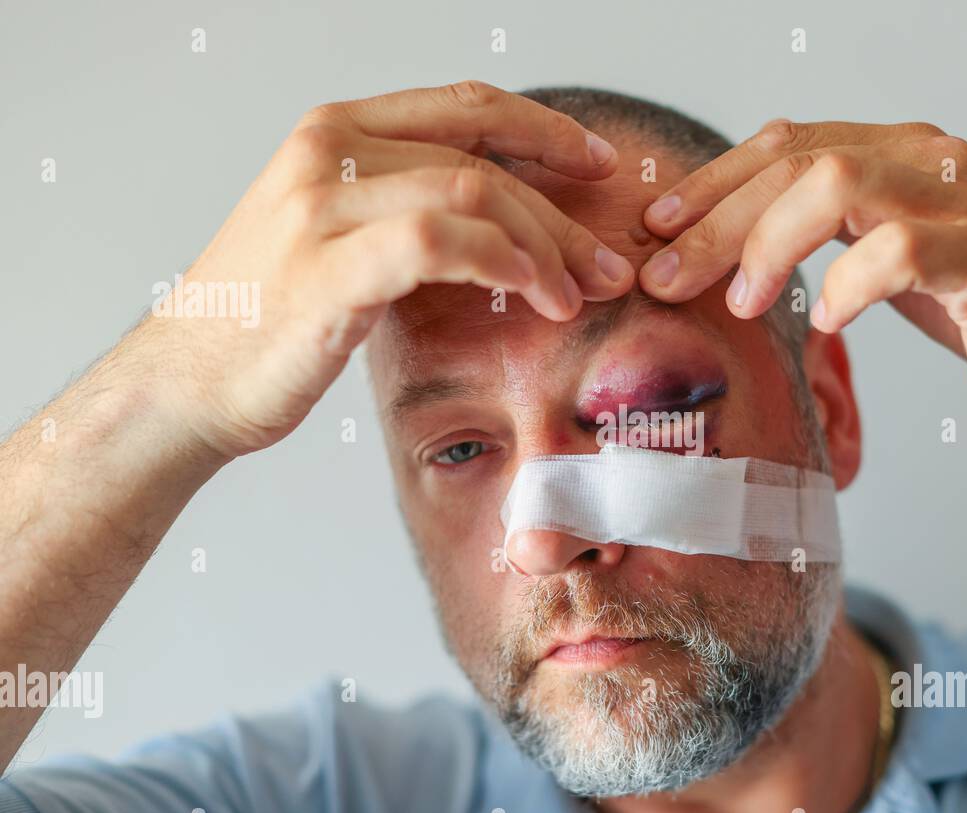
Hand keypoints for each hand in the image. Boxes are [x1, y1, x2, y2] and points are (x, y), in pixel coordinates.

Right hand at [125, 81, 634, 459]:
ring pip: (473, 193)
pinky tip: (534, 293)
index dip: (545, 130)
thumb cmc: (269, 320)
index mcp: (336, 134)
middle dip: (563, 215)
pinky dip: (502, 261)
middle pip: (483, 159)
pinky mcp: (327, 266)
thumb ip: (407, 210)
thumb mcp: (338, 239)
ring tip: (579, 295)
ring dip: (544, 246)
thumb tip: (504, 222)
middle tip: (610, 266)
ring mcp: (322, 205)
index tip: (599, 164)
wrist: (185, 383)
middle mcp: (328, 152)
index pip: (466, 106)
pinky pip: (439, 242)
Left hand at [637, 119, 966, 440]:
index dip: (712, 183)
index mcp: (902, 155)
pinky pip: (898, 253)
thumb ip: (830, 238)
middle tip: (664, 277)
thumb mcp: (891, 264)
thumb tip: (727, 254)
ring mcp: (963, 208)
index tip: (657, 229)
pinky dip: (846, 288)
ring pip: (838, 185)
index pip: (786, 144)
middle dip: (715, 220)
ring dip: (767, 243)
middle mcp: (932, 164)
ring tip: (739, 302)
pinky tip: (827, 326)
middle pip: (796, 160)